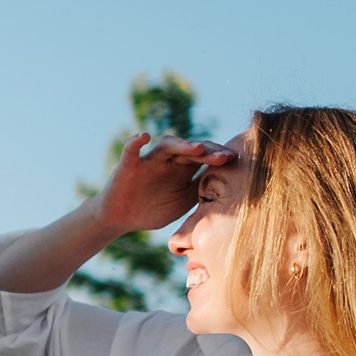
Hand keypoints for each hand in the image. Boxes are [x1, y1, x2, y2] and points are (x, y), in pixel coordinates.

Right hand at [91, 132, 232, 237]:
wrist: (121, 220)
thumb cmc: (153, 210)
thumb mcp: (184, 202)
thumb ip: (202, 190)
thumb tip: (230, 185)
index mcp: (182, 169)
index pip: (203, 156)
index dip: (218, 156)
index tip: (234, 160)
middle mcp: (168, 160)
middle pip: (190, 148)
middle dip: (208, 151)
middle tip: (225, 156)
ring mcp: (149, 161)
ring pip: (167, 146)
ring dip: (183, 145)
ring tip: (198, 148)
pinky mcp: (128, 166)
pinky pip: (131, 150)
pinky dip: (135, 142)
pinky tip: (144, 136)